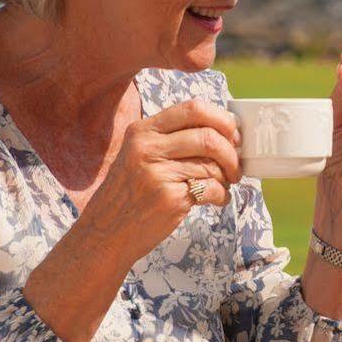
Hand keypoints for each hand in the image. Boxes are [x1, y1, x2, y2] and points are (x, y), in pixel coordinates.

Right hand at [79, 98, 242, 267]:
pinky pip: (211, 189)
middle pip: (209, 137)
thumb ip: (172, 139)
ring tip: (225, 185)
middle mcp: (147, 148)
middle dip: (231, 153)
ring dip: (227, 177)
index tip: (233, 134)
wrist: (105, 233)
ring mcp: (157, 173)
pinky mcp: (169, 198)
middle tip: (235, 167)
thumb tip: (224, 131)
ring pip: (212, 165)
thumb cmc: (129, 193)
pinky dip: (222, 195)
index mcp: (142, 131)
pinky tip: (217, 200)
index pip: (193, 108)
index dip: (222, 119)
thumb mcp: (138, 155)